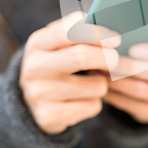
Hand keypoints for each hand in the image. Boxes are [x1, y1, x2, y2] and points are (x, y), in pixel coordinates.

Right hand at [20, 13, 120, 134]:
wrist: (31, 102)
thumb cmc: (58, 63)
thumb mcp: (60, 43)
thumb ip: (80, 30)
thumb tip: (110, 30)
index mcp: (37, 43)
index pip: (69, 32)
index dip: (97, 34)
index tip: (116, 39)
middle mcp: (34, 68)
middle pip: (81, 57)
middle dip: (107, 57)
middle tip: (116, 59)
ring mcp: (39, 94)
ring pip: (94, 85)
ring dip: (102, 83)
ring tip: (91, 83)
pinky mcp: (49, 116)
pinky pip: (92, 106)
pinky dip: (95, 103)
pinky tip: (82, 100)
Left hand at [104, 43, 147, 123]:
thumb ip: (146, 36)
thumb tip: (119, 31)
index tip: (132, 49)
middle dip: (129, 66)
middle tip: (107, 60)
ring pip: (144, 91)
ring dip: (119, 82)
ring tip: (101, 72)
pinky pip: (136, 107)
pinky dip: (117, 97)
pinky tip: (104, 88)